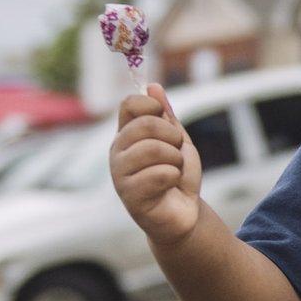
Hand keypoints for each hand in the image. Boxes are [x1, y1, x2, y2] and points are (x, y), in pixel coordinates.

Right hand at [109, 85, 203, 246]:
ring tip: (173, 171)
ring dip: (175, 160)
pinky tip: (169, 188)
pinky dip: (175, 178)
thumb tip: (153, 87)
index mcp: (126, 134)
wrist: (183, 214)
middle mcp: (117, 152)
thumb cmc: (177, 177)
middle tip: (176, 153)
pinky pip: (161, 174)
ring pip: (154, 149)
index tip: (167, 121)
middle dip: (173, 137)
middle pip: (145, 124)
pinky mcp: (129, 196)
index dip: (152, 107)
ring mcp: (120, 174)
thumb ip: (166, 116)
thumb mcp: (177, 141)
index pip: (129, 104)